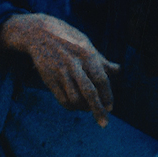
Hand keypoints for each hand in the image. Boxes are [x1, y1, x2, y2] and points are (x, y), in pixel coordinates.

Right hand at [0, 13, 119, 126]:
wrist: (38, 33)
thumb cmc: (67, 38)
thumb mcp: (86, 44)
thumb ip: (101, 60)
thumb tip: (118, 70)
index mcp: (86, 54)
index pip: (101, 79)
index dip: (107, 95)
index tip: (110, 108)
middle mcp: (74, 64)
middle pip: (89, 92)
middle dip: (98, 109)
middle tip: (104, 123)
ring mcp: (60, 72)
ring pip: (75, 99)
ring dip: (83, 108)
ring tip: (88, 109)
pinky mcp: (49, 79)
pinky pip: (62, 99)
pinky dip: (71, 106)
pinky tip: (75, 106)